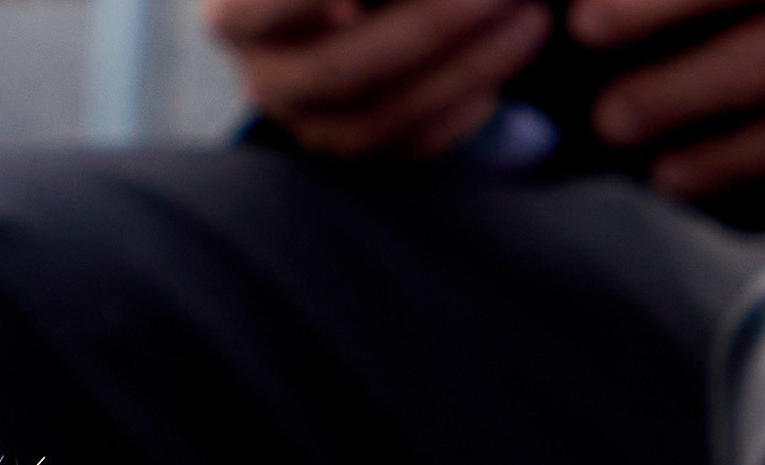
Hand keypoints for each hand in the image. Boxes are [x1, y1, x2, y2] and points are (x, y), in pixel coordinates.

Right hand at [212, 0, 552, 160]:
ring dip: (466, 69)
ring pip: (377, 118)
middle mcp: (262, 76)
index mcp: (235, 15)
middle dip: (432, 27)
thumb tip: (356, 9)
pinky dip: (459, 116)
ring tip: (529, 19)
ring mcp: (307, 121)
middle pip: (341, 67)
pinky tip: (501, 76)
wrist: (354, 8)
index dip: (322, 1)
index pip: (267, 11)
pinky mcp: (355, 147)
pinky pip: (405, 149)